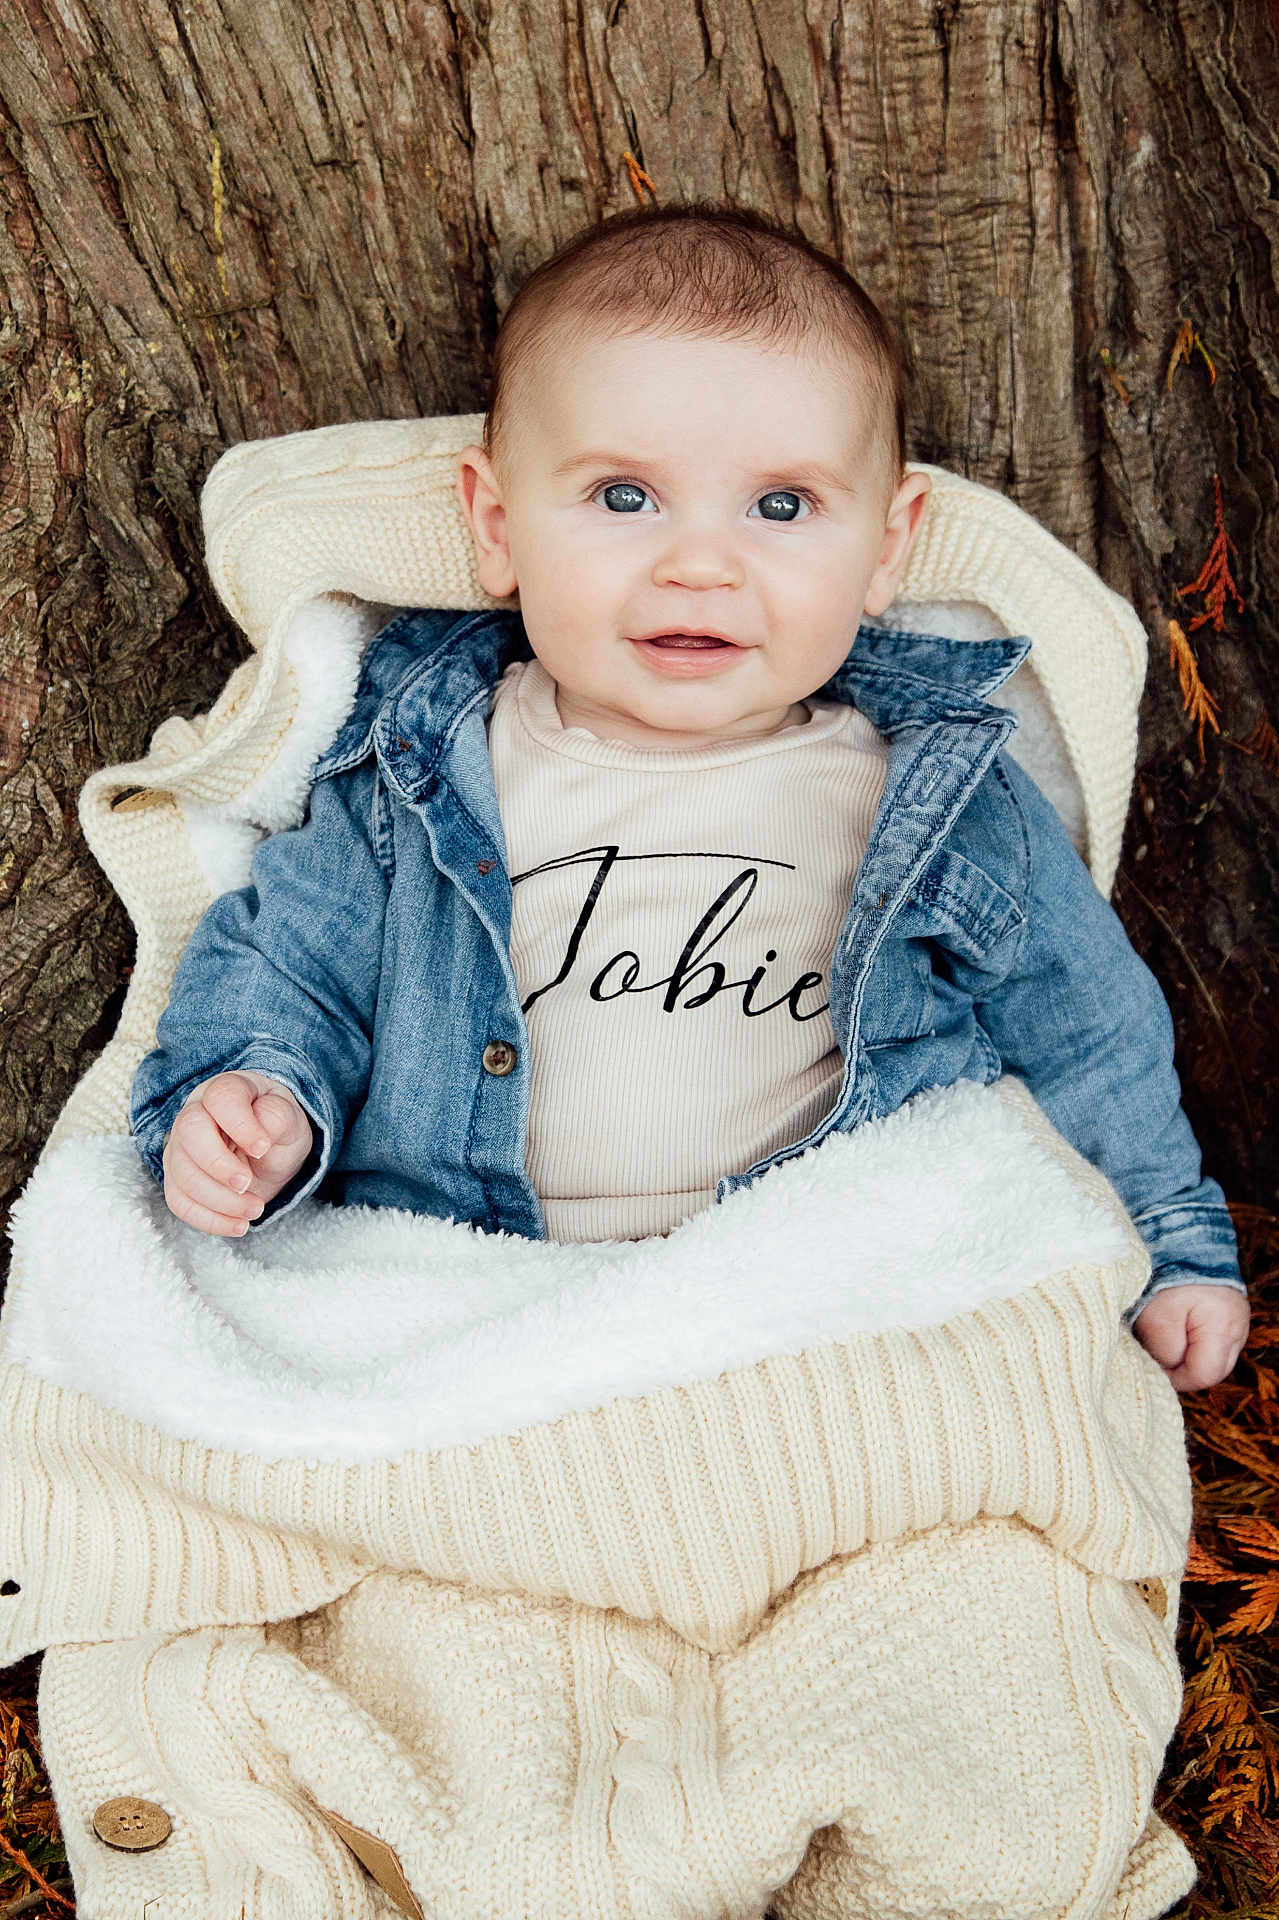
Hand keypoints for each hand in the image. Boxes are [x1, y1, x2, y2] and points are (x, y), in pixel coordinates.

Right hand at [162, 1070, 313, 1235]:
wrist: (267, 1148)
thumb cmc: (275, 1127)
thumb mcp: (289, 1119)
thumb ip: (278, 1117)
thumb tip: (260, 1135)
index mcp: (226, 1091)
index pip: (222, 1098)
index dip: (240, 1124)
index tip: (263, 1147)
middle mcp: (195, 1114)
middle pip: (189, 1133)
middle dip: (218, 1164)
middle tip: (247, 1183)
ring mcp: (181, 1148)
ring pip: (182, 1173)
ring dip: (219, 1199)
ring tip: (255, 1209)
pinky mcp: (179, 1180)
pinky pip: (180, 1202)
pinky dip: (209, 1219)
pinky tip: (238, 1225)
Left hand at [1132, 1283, 1250, 1390]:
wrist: (1179, 1234)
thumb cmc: (1165, 1275)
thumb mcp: (1156, 1319)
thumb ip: (1165, 1353)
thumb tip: (1168, 1371)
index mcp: (1224, 1329)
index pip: (1204, 1375)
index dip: (1176, 1377)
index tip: (1152, 1364)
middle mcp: (1239, 1327)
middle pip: (1213, 1369)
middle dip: (1183, 1367)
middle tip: (1156, 1351)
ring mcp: (1237, 1319)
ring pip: (1213, 1355)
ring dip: (1188, 1352)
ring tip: (1165, 1333)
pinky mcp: (1229, 1311)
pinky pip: (1214, 1338)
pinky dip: (1194, 1338)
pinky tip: (1176, 1325)